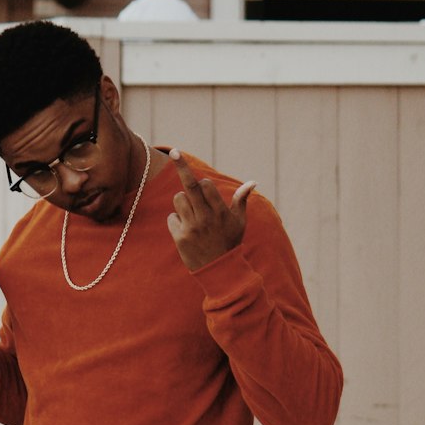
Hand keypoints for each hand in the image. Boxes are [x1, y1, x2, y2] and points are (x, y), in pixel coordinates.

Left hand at [166, 149, 254, 271]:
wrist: (219, 272)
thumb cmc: (230, 243)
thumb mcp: (239, 223)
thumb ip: (242, 201)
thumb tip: (253, 182)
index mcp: (220, 212)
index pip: (205, 185)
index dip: (203, 185)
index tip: (199, 180)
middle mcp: (206, 218)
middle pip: (189, 185)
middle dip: (181, 165)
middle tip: (174, 151)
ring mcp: (192, 228)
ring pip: (178, 199)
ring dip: (182, 203)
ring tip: (192, 216)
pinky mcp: (180, 238)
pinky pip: (171, 218)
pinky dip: (176, 221)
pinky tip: (186, 231)